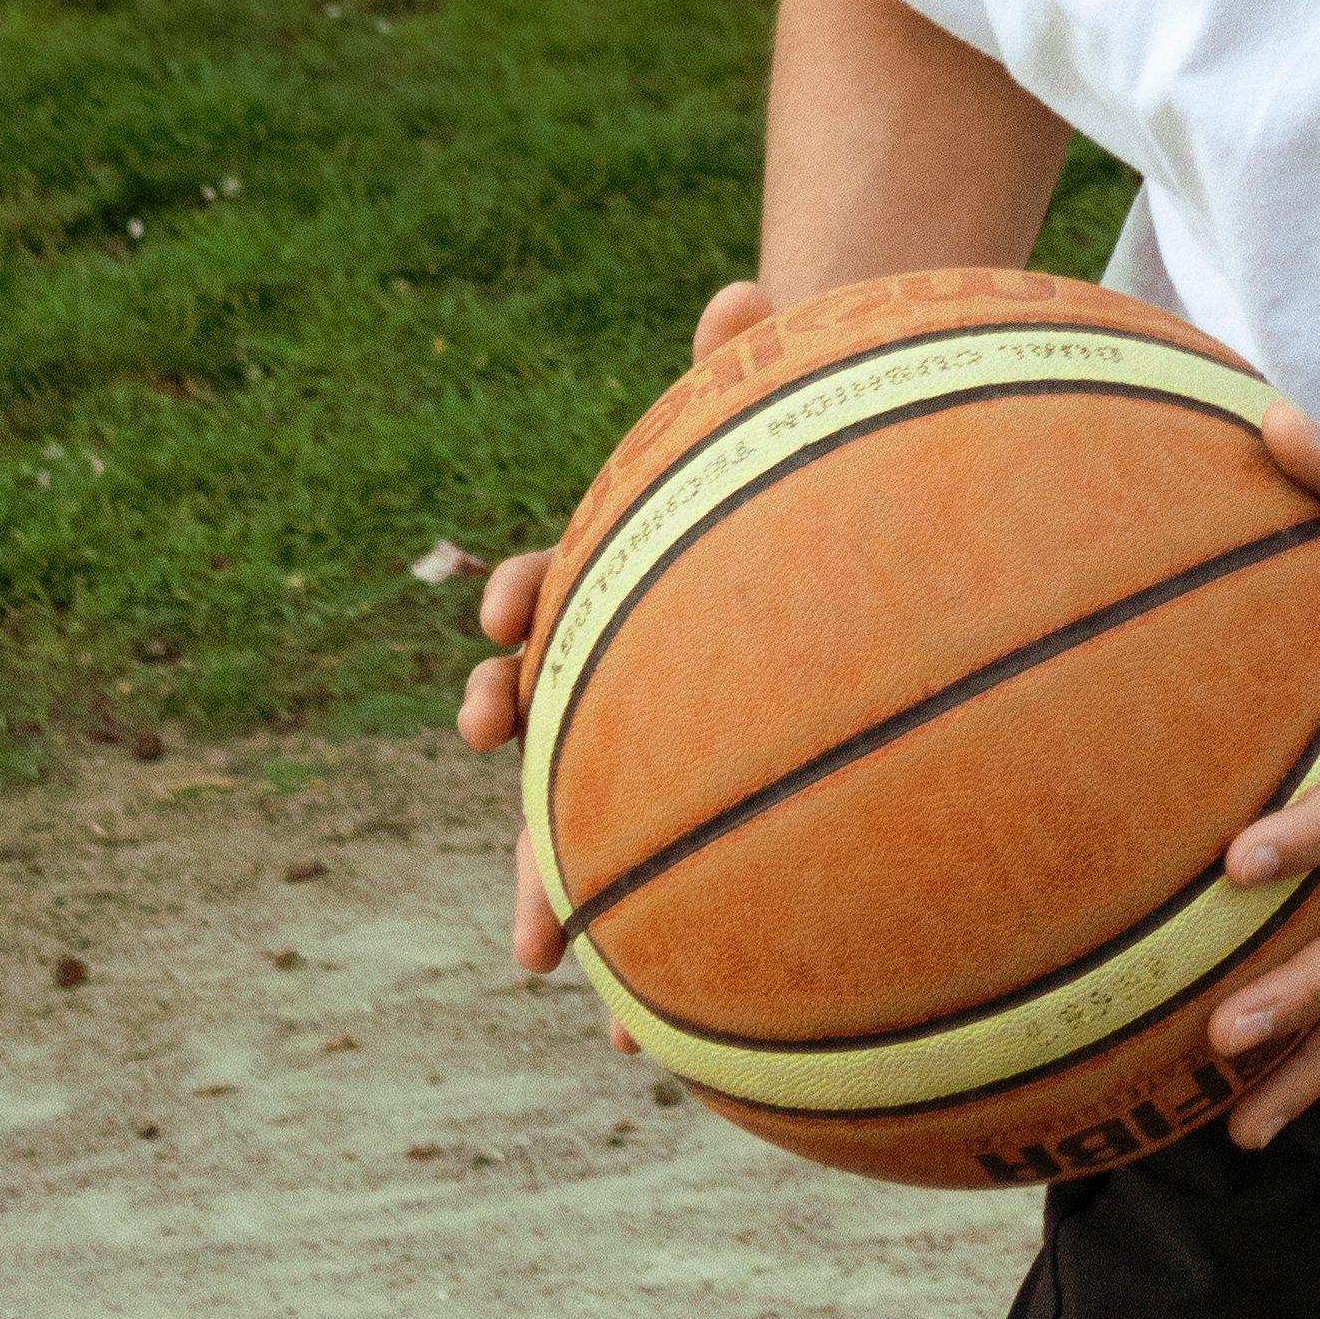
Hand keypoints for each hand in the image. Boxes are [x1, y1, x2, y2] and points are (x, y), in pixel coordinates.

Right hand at [457, 280, 773, 985]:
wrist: (820, 495)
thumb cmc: (787, 455)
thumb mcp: (767, 408)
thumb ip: (746, 361)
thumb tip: (749, 287)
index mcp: (622, 570)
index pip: (548, 586)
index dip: (516, 609)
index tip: (499, 633)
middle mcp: (619, 656)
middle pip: (553, 727)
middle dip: (525, 800)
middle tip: (516, 877)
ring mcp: (655, 720)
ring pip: (592, 813)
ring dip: (561, 890)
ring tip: (549, 960)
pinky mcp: (708, 775)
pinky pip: (679, 859)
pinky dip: (671, 937)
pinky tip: (656, 1031)